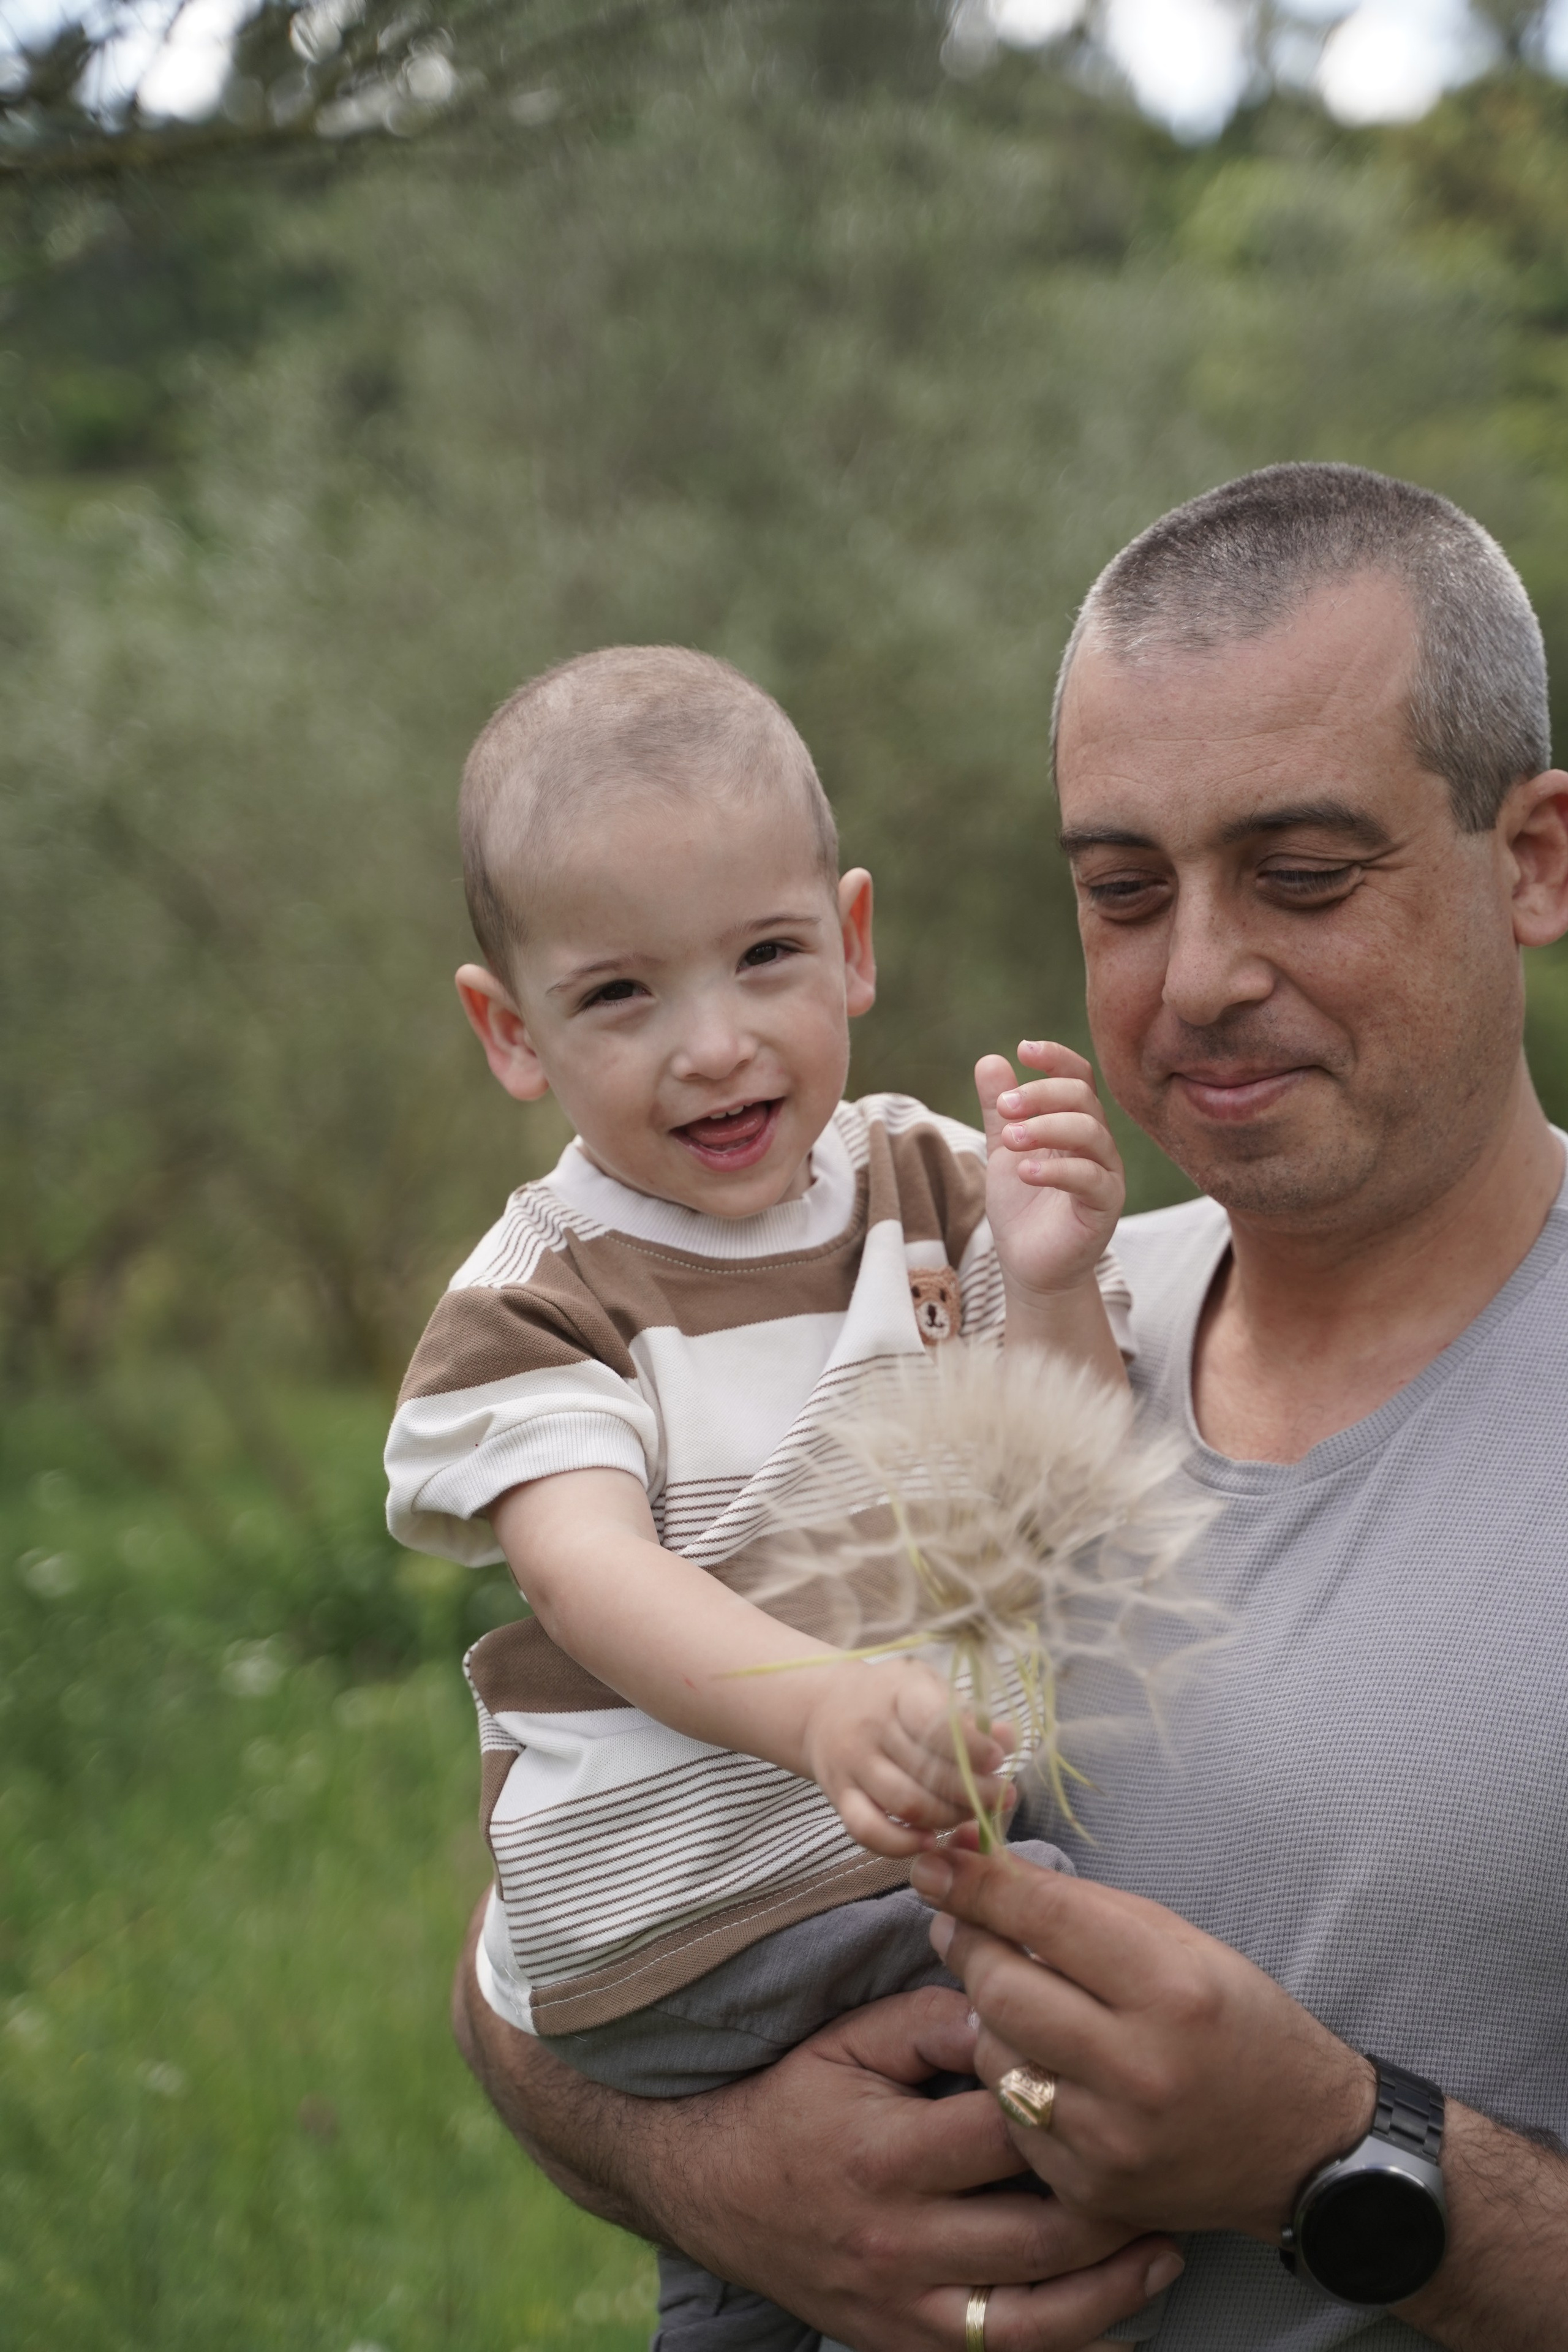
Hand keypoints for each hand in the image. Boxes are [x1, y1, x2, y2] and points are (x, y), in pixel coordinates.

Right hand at [649, 1988, 1183, 2351]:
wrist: (715, 2191)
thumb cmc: (791, 2103)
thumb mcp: (848, 2041)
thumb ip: (931, 2023)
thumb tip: (1012, 2014)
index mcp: (887, 2155)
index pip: (1007, 2135)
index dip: (1068, 2109)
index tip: (1114, 2087)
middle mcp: (900, 2242)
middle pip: (1039, 2238)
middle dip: (1114, 2210)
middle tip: (1165, 2175)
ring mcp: (904, 2307)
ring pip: (1034, 2321)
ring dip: (1111, 2292)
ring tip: (1164, 2253)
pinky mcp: (905, 2345)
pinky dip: (1066, 2348)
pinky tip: (1115, 2322)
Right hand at [801, 1659, 1015, 1857]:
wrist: (823, 1706)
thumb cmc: (892, 1698)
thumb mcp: (929, 1688)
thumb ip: (970, 1714)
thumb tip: (1009, 1739)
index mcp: (898, 1692)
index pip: (937, 1724)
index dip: (974, 1748)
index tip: (999, 1759)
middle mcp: (870, 1728)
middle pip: (929, 1772)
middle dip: (975, 1791)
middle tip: (1002, 1797)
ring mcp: (851, 1765)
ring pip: (906, 1805)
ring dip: (949, 1817)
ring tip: (973, 1814)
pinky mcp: (839, 1797)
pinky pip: (867, 1831)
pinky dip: (902, 1844)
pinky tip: (931, 1840)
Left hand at [912, 1844, 1373, 2242]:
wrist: (1300, 2148)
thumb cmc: (1238, 2023)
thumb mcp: (1182, 1944)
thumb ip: (1083, 1909)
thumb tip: (984, 1868)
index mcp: (1170, 1989)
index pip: (1044, 1918)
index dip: (976, 1881)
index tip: (934, 1858)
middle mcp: (1138, 2068)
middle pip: (998, 1989)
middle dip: (966, 1944)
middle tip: (961, 1924)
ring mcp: (1111, 2139)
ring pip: (992, 2052)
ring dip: (990, 2016)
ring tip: (1023, 2001)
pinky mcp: (1091, 2190)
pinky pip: (1011, 2119)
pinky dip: (1015, 2081)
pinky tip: (1048, 2066)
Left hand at [975, 1044, 1123, 1307]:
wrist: (1029, 1266)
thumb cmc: (1023, 1207)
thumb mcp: (1003, 1151)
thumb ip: (998, 1111)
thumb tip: (990, 1059)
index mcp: (1075, 1124)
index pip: (1077, 1077)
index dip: (1056, 1058)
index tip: (1024, 1049)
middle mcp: (1096, 1144)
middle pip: (1082, 1098)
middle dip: (1040, 1095)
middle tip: (1004, 1108)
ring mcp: (1105, 1174)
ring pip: (1089, 1132)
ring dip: (1046, 1127)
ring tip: (1009, 1139)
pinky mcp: (1105, 1207)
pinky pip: (1090, 1178)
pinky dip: (1056, 1170)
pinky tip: (1024, 1172)